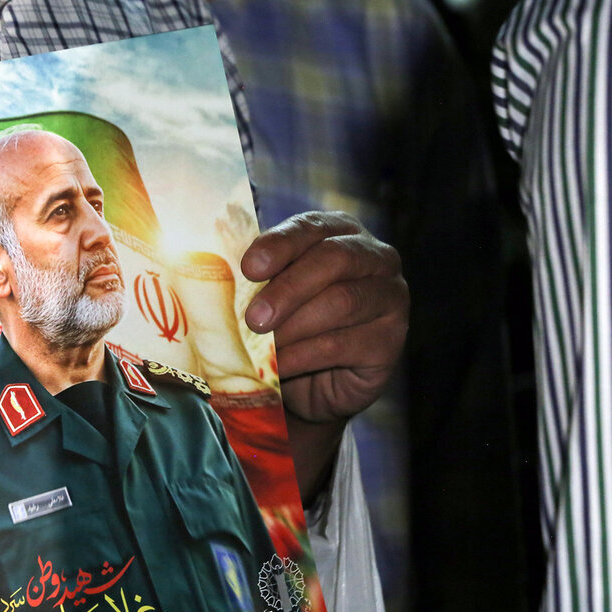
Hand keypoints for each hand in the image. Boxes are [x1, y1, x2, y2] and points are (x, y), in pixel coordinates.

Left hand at [242, 211, 407, 427]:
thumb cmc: (290, 325)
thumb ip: (259, 276)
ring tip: (262, 347)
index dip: (279, 245)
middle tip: (254, 318)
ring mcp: (391, 298)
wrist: (314, 384)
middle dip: (288, 288)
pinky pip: (343, 344)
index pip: (311, 227)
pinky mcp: (390, 341)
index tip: (249, 268)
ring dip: (293, 327)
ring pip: (341, 302)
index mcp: (341, 232)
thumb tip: (220, 270)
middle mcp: (376, 258)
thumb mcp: (272, 293)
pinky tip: (279, 368)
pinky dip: (303, 356)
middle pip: (334, 259)